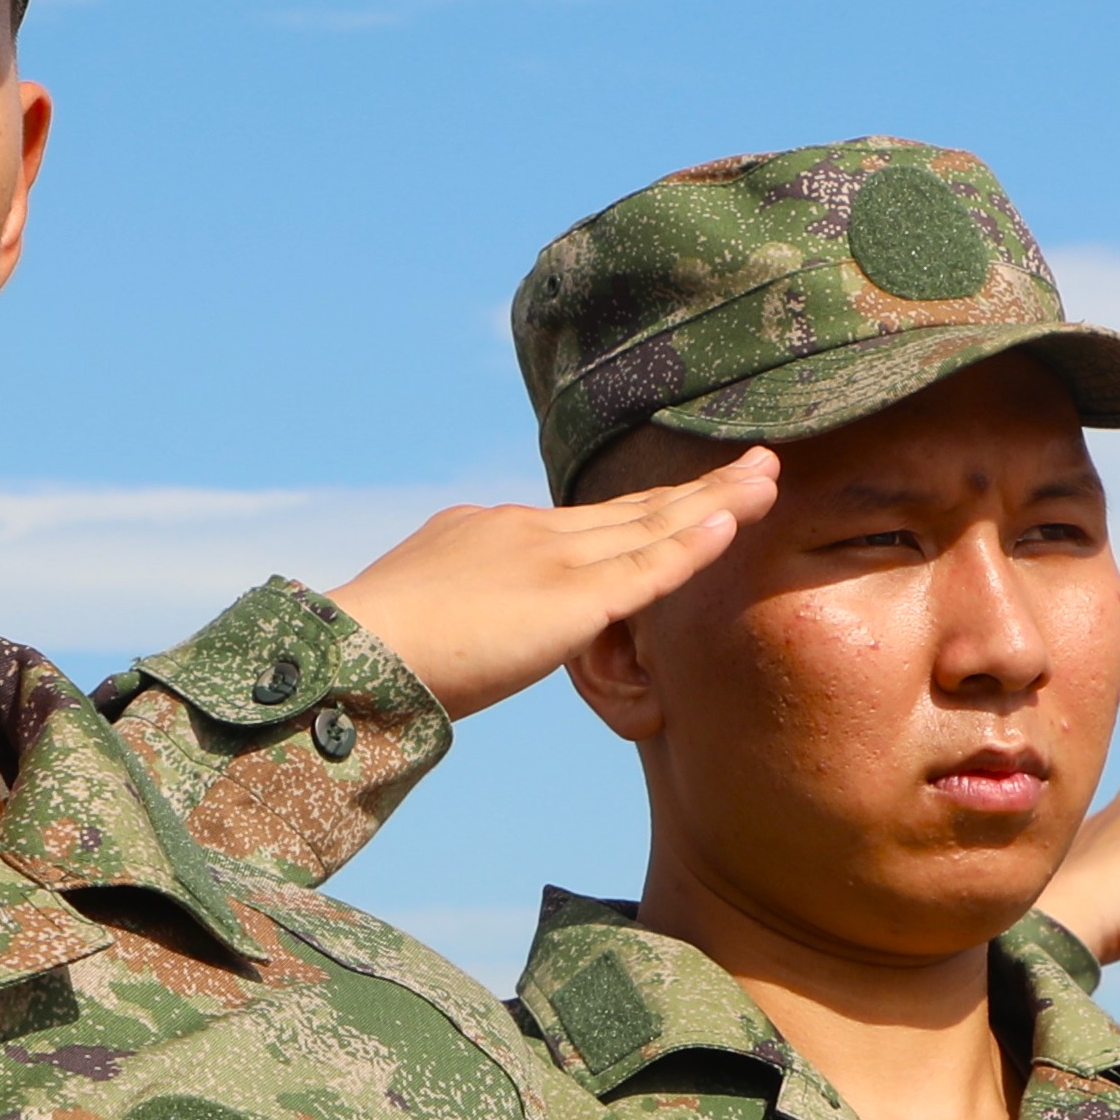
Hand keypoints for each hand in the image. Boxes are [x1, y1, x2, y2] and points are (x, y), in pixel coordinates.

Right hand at [322, 457, 775, 718]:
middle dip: (696, 488)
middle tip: (754, 463)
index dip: (643, 508)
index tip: (685, 496)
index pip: (584, 521)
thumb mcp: (424, 621)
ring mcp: (551, 560)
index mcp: (490, 533)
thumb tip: (467, 645)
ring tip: (767, 476)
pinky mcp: (569, 598)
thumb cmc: (371, 656)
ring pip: (653, 523)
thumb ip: (463, 621)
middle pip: (630, 507)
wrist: (352, 653)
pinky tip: (735, 522)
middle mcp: (528, 532)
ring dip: (716, 500)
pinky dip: (695, 544)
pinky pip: (649, 567)